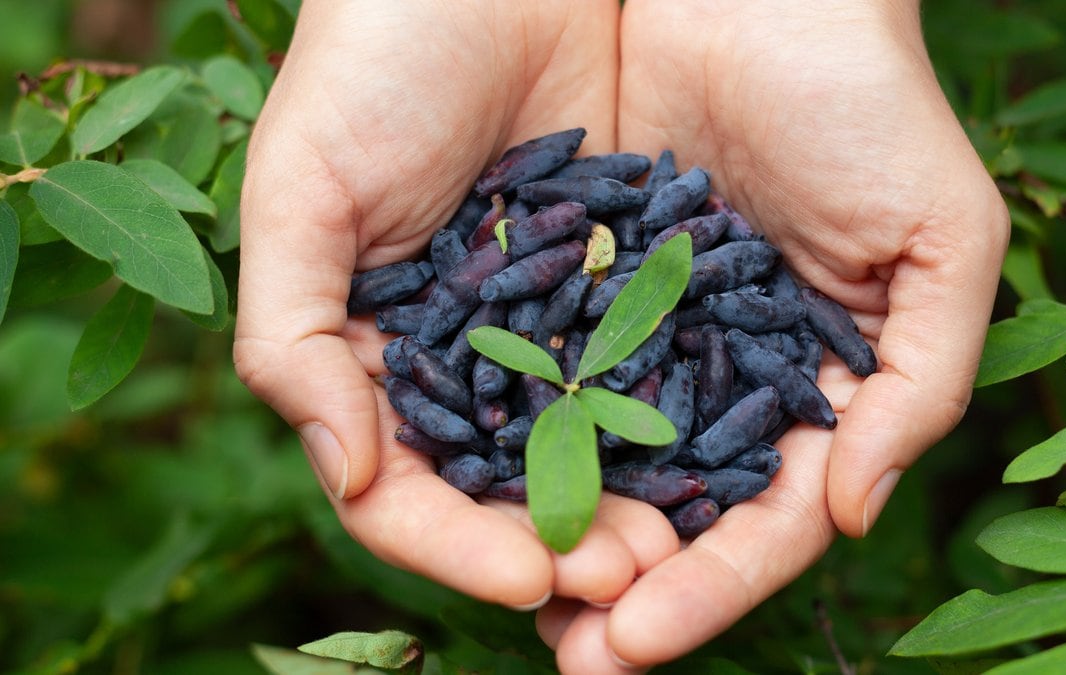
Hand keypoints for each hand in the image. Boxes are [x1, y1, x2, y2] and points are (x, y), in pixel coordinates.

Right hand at [233, 0, 677, 609]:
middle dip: (560, 539)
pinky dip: (676, 420)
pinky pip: (649, 367)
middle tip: (625, 575)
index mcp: (375, 355)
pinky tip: (715, 458)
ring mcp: (547, 326)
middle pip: (506, 486)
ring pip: (586, 445)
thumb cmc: (371, 62)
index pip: (405, 492)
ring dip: (627, 501)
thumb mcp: (303, 193)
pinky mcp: (621, 281)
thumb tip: (346, 475)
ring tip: (678, 541)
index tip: (530, 579)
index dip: (458, 547)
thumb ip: (295, 340)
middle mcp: (465, 358)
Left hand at [538, 0, 1009, 668]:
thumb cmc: (868, 101)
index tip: (640, 636)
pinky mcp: (564, 274)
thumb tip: (853, 515)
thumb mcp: (941, 241)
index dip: (710, 585)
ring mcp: (637, 328)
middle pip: (669, 507)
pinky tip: (464, 482)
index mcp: (807, 384)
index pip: (762, 518)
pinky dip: (501, 427)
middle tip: (570, 649)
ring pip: (591, 454)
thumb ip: (919, 387)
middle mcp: (715, 371)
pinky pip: (530, 365)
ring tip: (510, 591)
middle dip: (621, 584)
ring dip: (553, 528)